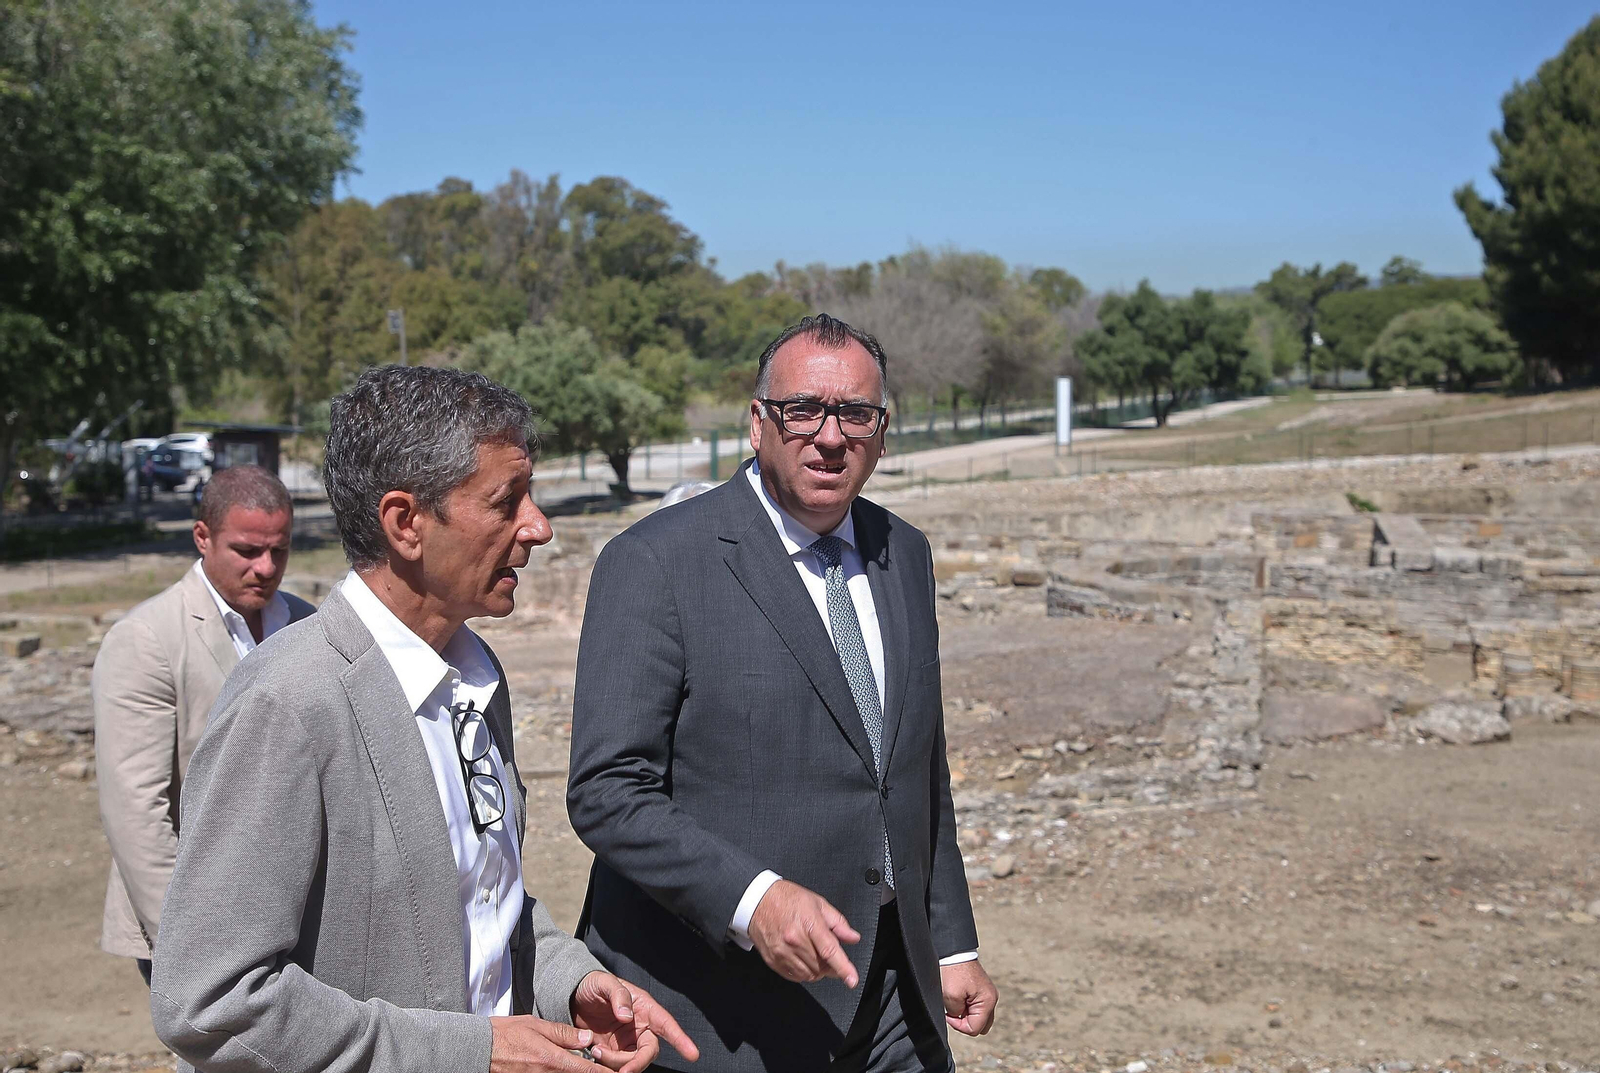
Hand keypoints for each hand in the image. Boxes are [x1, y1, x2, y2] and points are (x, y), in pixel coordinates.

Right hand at [488, 1016, 599, 1072]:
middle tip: (606, 1068)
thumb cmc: (505, 1034)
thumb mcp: (537, 1025)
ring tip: (588, 1067)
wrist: (478, 1049)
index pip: (588, 1071)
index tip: (618, 1070)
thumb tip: (588, 1038)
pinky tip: (567, 1068)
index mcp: (553, 1060)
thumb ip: (564, 1034)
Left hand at [571, 970, 699, 1070]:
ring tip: (595, 1050)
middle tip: (623, 1072)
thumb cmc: (594, 984)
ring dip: (616, 1064)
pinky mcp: (612, 1052)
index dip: (681, 1040)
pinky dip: (606, 1066)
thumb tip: (627, 1016)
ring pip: (631, 1062)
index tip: (693, 1054)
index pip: (666, 1025)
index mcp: (644, 1008)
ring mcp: (626, 1042)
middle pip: (649, 1052)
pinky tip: (594, 1054)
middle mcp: (639, 1028)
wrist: (574, 996)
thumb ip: (618, 995)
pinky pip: (616, 1066)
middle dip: (637, 1063)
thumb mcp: (605, 982)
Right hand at [746, 879, 860, 987]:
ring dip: (817, 970)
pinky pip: (795, 977)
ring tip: (814, 954)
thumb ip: (838, 923)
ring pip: (809, 975)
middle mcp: (794, 940)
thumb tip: (853, 938)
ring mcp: (782, 952)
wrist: (758, 900)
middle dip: (831, 965)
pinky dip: (803, 972)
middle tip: (829, 954)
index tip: (852, 980)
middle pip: (821, 966)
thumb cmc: (787, 899)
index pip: (829, 950)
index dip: (843, 968)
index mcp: (809, 923)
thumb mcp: (818, 903)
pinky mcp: (773, 961)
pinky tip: (802, 958)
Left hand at [941, 959, 997, 1035]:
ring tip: (956, 1003)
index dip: (959, 1025)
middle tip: (953, 1012)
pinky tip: (958, 998)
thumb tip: (959, 1017)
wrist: (953, 952)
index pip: (975, 1029)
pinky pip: (977, 1007)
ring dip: (966, 1014)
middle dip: (965, 1022)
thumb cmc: (953, 971)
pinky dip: (967, 1007)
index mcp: (987, 1002)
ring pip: (979, 1017)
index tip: (949, 1014)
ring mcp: (988, 994)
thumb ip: (957, 1014)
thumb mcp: (951, 998)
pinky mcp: (982, 990)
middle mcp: (992, 999)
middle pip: (981, 1026)